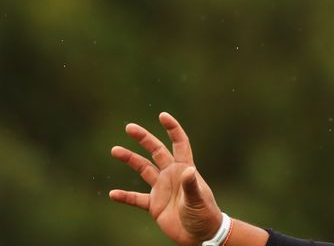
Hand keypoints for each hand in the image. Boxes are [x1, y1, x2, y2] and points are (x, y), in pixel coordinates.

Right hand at [110, 112, 222, 245]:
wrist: (200, 234)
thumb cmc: (204, 214)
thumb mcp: (198, 199)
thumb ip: (191, 185)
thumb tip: (188, 170)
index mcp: (185, 168)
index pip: (179, 143)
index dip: (172, 129)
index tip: (162, 116)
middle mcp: (172, 174)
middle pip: (156, 151)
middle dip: (144, 138)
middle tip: (129, 127)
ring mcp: (162, 188)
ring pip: (143, 169)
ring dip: (130, 159)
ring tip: (115, 150)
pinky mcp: (154, 205)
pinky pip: (136, 198)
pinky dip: (125, 196)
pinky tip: (112, 194)